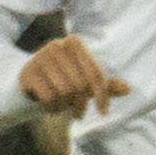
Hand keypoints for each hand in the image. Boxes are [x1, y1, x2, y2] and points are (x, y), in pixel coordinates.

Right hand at [16, 34, 131, 119]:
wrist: (29, 85)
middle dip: (81, 103)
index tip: (104, 111)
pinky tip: (50, 106)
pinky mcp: (27, 72)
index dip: (102, 95)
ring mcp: (39, 57)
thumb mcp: (85, 82)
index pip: (95, 73)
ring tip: (62, 105)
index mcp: (74, 42)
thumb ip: (105, 85)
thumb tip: (128, 88)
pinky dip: (52, 107)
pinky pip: (49, 97)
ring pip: (65, 91)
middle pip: (80, 84)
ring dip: (65, 106)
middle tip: (78, 112)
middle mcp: (56, 45)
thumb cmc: (62, 81)